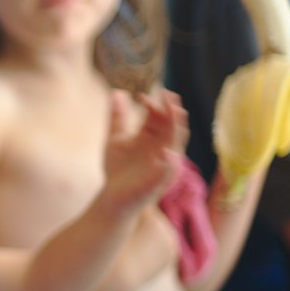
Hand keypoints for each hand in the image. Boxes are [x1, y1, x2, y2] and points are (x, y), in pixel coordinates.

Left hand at [102, 88, 187, 213]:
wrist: (112, 197)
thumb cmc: (117, 169)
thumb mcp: (116, 140)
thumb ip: (118, 118)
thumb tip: (118, 92)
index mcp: (152, 138)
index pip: (158, 117)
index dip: (153, 106)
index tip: (141, 96)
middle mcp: (162, 148)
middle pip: (171, 126)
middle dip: (171, 111)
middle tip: (168, 96)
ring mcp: (164, 163)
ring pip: (176, 143)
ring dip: (177, 129)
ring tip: (175, 113)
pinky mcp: (161, 180)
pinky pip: (170, 169)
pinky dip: (171, 160)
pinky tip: (166, 151)